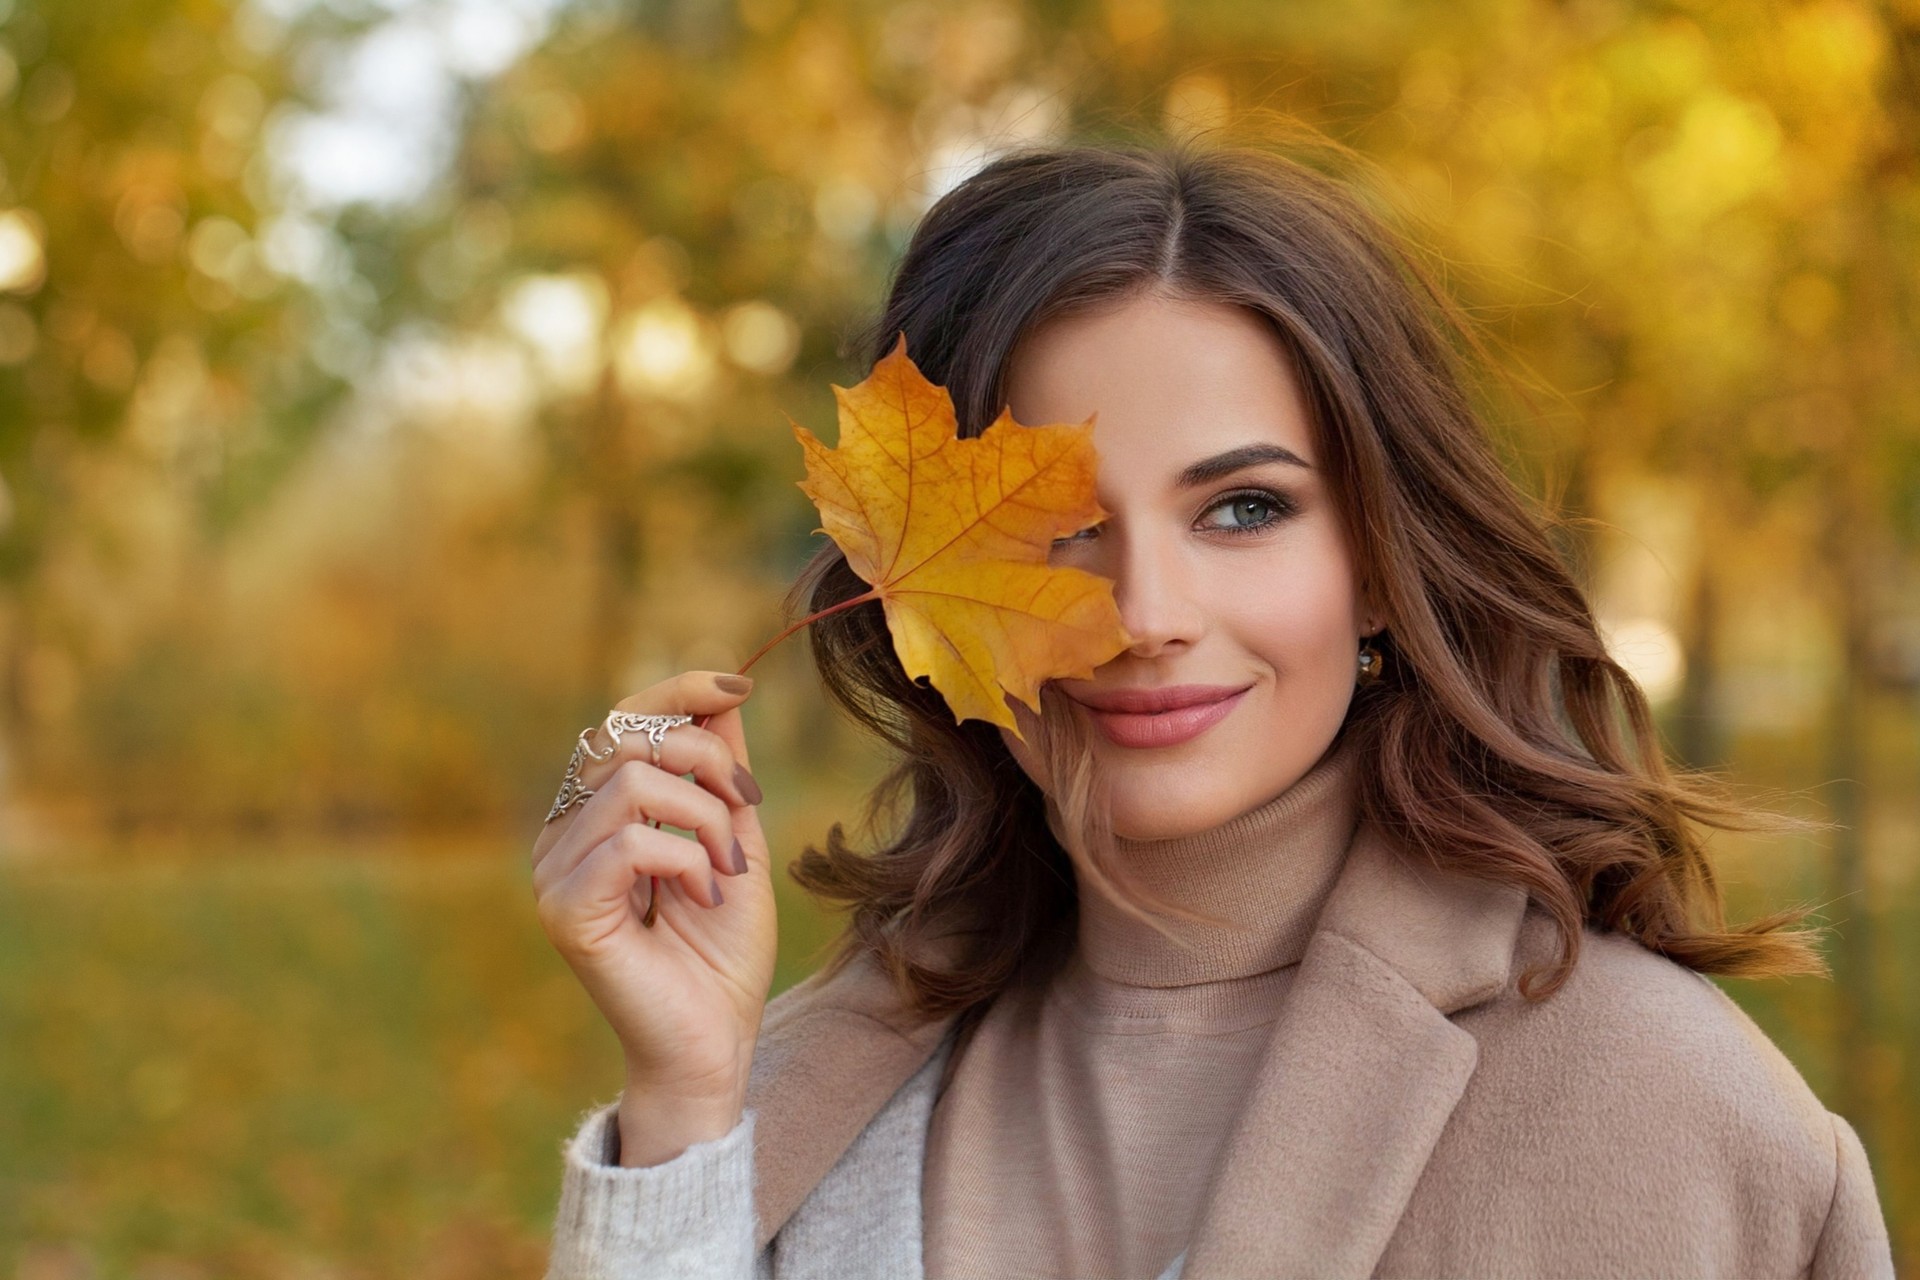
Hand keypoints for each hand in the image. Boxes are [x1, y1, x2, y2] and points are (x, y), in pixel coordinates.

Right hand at [531, 671, 776, 1164]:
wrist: (715, 1042)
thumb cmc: (722, 952)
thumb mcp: (736, 836)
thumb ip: (722, 768)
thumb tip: (724, 686)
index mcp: (597, 812)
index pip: (623, 718)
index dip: (679, 689)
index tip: (738, 687)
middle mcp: (563, 833)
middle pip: (630, 737)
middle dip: (708, 763)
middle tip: (744, 820)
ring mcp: (554, 871)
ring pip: (634, 783)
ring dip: (705, 820)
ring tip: (725, 869)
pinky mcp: (564, 909)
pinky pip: (630, 842)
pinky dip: (685, 860)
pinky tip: (702, 896)